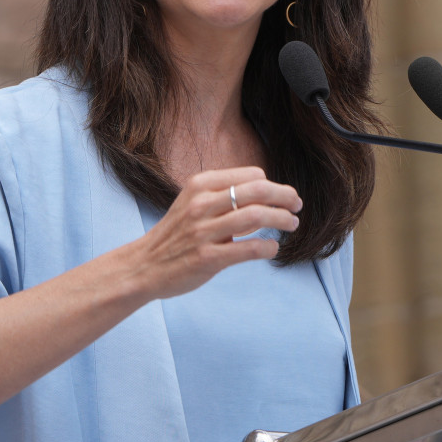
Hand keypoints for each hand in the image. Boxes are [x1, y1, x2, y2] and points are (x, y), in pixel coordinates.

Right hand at [136, 167, 301, 298]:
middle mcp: (201, 204)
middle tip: (297, 205)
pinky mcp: (207, 258)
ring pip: (257, 216)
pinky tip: (273, 248)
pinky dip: (268, 247)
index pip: (251, 175)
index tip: (283, 195)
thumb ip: (224, 196)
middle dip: (285, 196)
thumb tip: (266, 194)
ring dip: (282, 219)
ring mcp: (203, 231)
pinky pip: (249, 248)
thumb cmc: (175, 234)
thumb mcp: (193, 203)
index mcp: (200, 185)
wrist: (143, 266)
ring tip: (292, 224)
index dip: (273, 184)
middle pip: (258, 190)